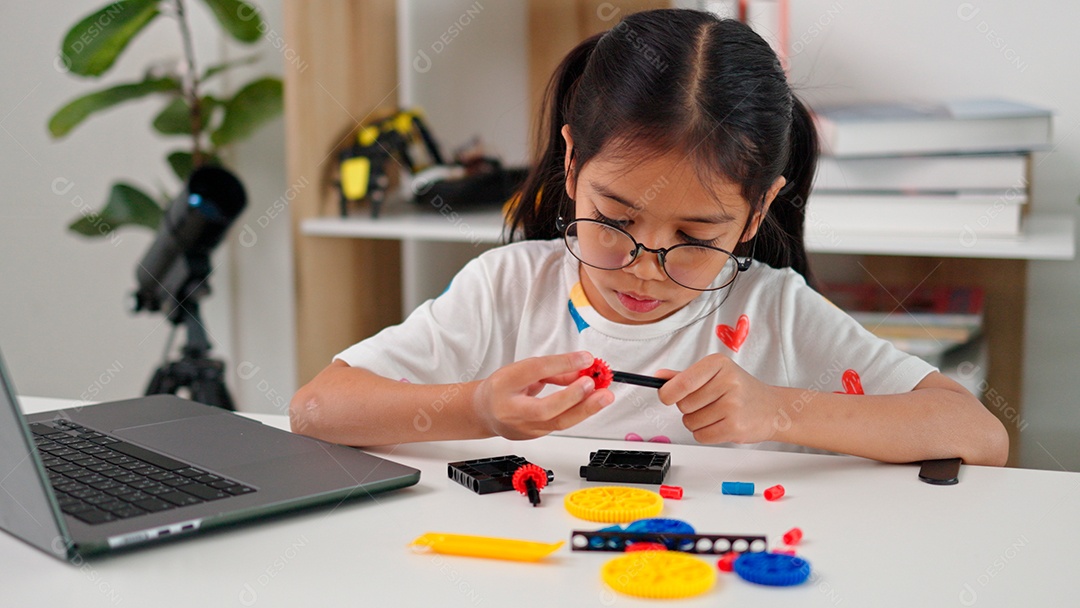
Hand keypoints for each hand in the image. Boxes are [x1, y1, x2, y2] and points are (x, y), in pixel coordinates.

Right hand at [473, 351, 614, 439]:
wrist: (484, 412)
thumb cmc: (503, 388)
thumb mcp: (522, 369)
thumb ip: (552, 369)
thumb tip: (580, 367)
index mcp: (504, 385)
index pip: (534, 372)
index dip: (561, 364)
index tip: (584, 358)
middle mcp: (511, 410)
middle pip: (545, 409)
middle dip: (573, 397)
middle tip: (592, 383)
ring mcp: (523, 428)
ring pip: (558, 423)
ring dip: (585, 409)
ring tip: (604, 396)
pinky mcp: (535, 437)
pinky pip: (561, 425)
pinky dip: (579, 413)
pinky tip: (592, 403)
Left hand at [656, 354, 782, 443]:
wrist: (772, 409)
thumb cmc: (741, 390)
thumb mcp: (715, 374)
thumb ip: (685, 376)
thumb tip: (659, 377)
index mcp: (718, 364)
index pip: (682, 382)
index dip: (668, 393)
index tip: (666, 396)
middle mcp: (728, 382)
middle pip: (683, 404)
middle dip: (689, 408)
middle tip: (708, 403)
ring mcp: (733, 405)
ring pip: (690, 422)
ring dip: (697, 422)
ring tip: (717, 414)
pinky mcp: (735, 427)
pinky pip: (701, 436)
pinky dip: (705, 434)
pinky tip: (720, 424)